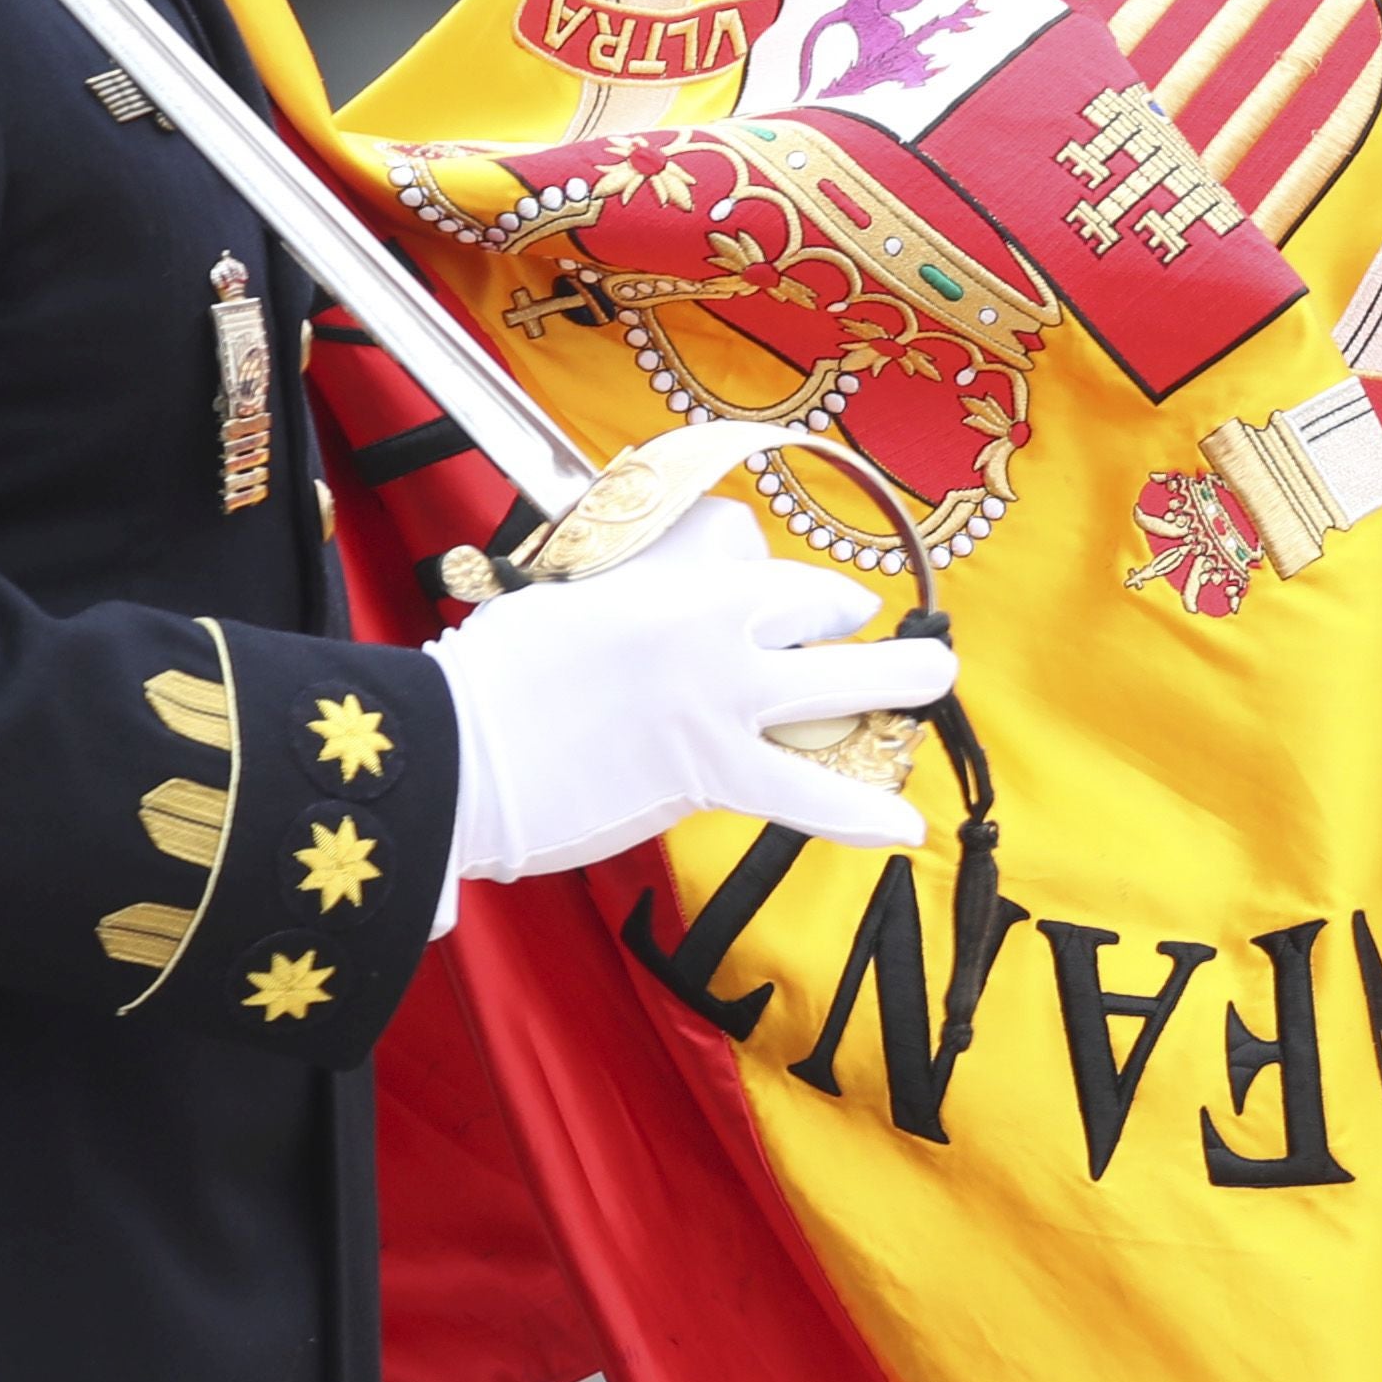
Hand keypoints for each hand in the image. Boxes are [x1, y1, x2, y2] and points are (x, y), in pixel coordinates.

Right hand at [434, 497, 954, 882]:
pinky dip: (861, 815)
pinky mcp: (714, 771)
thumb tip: (646, 615)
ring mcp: (720, 698)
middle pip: (818, 604)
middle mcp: (707, 626)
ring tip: (931, 686)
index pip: (751, 551)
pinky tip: (904, 829)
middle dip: (852, 617)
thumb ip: (624, 602)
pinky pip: (810, 795)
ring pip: (842, 685)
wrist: (450, 748)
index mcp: (660, 577)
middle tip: (867, 628)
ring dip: (899, 685)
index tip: (790, 602)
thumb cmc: (489, 680)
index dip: (781, 582)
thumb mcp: (561, 602)